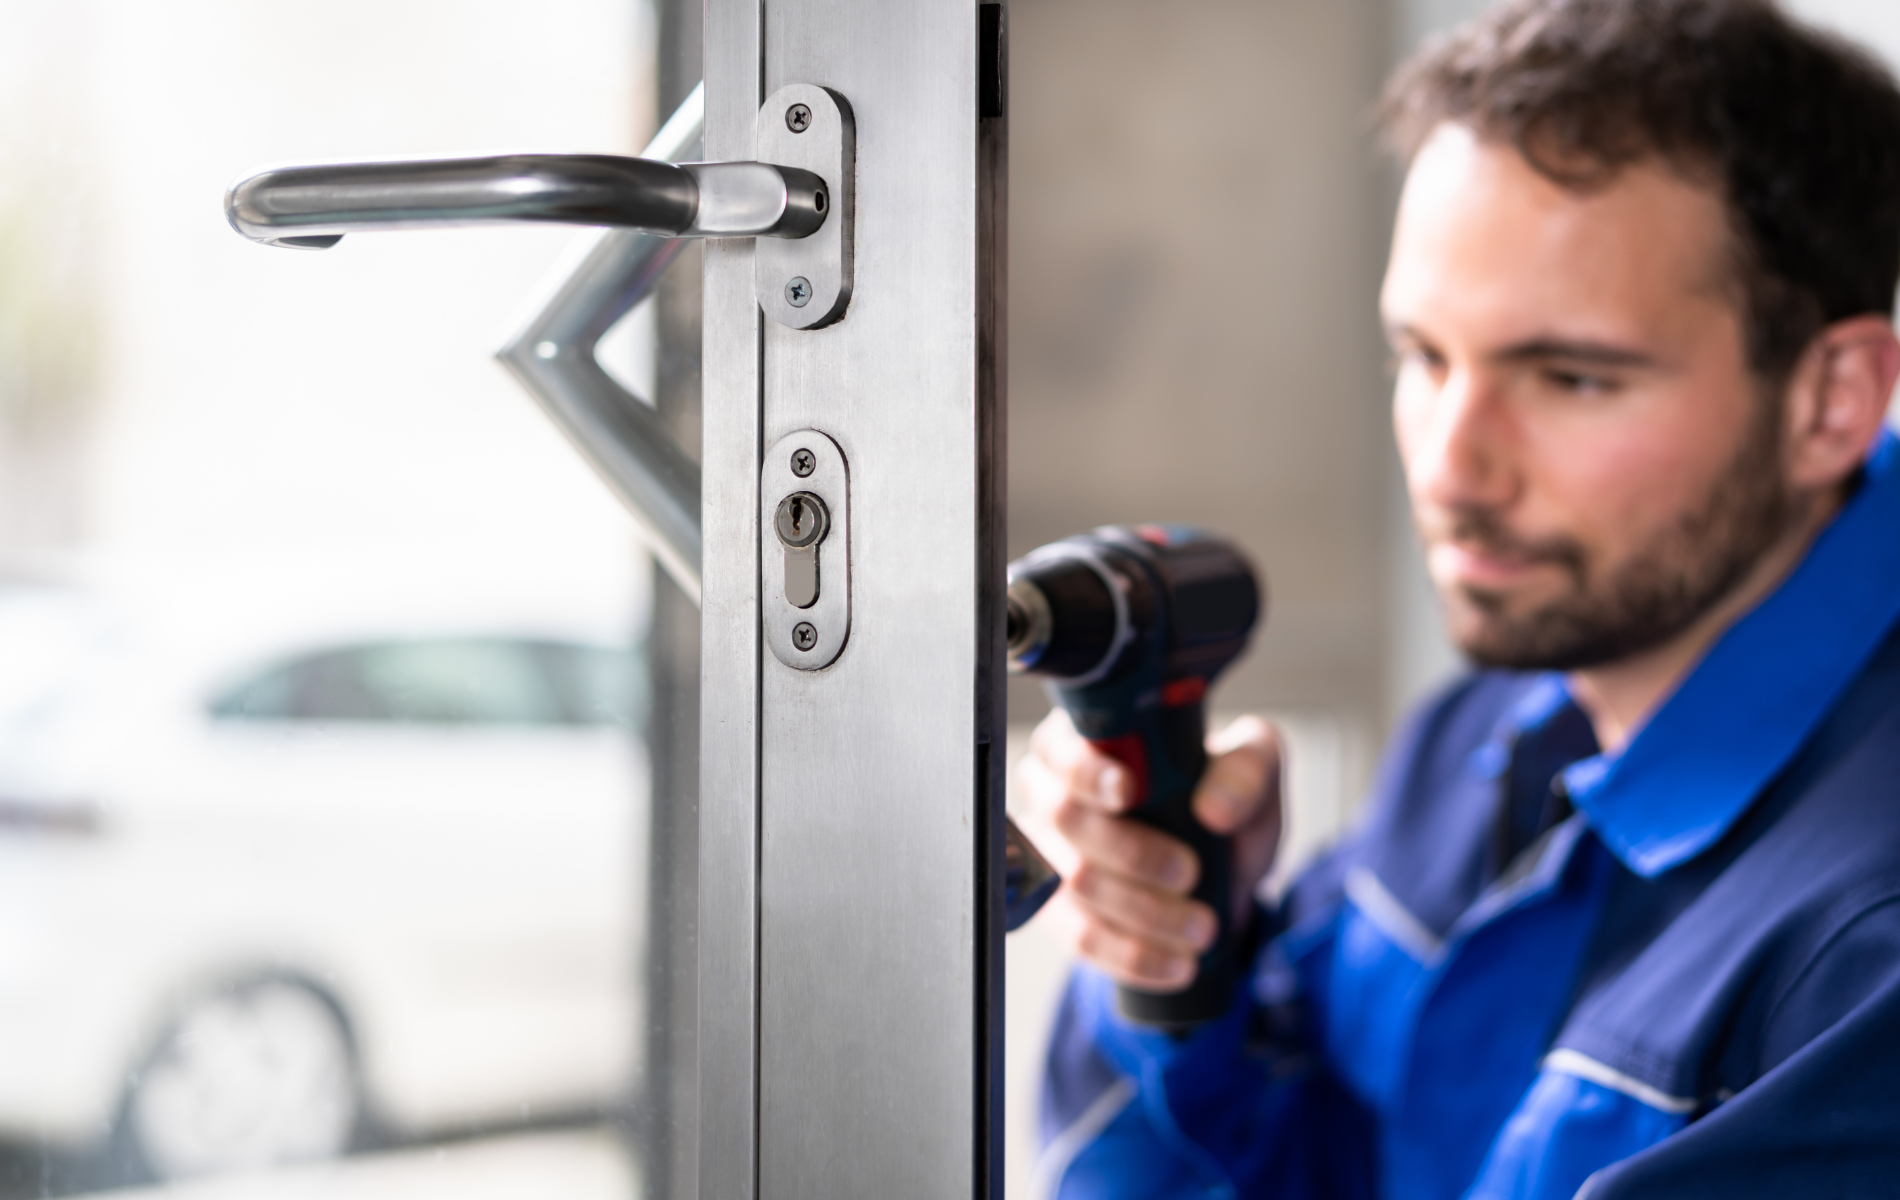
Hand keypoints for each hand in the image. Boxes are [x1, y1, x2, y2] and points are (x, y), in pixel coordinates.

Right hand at [1014, 708, 1283, 991]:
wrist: (1222, 873)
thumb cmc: (1224, 803)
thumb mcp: (1255, 772)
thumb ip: (1246, 771)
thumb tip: (1214, 807)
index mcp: (1090, 740)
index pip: (1062, 747)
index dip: (1086, 771)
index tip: (1126, 791)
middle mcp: (1055, 792)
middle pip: (1064, 817)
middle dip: (1131, 852)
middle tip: (1189, 872)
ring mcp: (1051, 854)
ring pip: (1075, 884)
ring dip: (1145, 912)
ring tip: (1202, 927)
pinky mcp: (1060, 911)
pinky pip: (1081, 937)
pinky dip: (1134, 954)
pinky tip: (1176, 962)